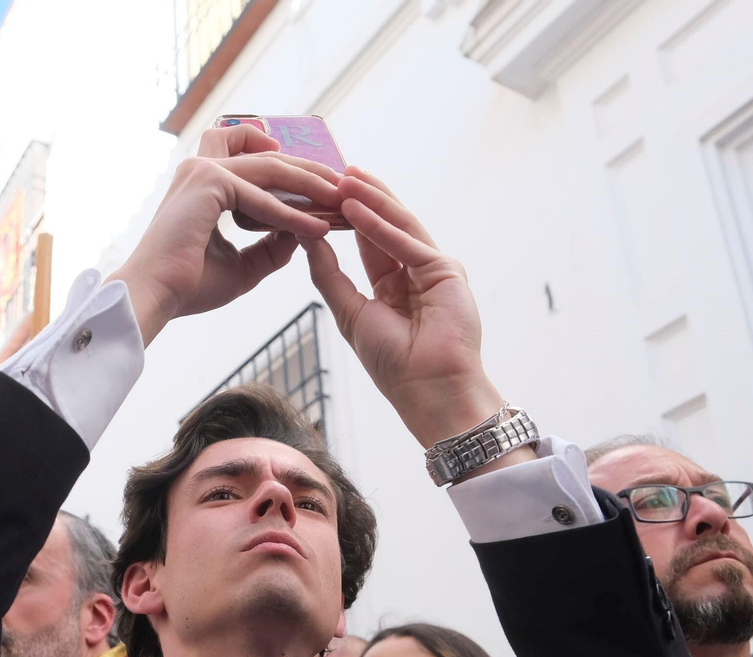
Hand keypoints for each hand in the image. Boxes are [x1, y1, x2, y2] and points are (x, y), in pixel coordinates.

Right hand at [108, 124, 338, 344]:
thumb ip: (271, 247)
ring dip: (309, 183)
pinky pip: (261, 196)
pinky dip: (291, 213)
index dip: (283, 158)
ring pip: (270, 167)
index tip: (314, 176)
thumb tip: (303, 234)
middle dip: (308, 169)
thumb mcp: (243, 265)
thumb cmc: (188, 285)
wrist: (155, 296)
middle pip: (266, 154)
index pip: (248, 154)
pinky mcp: (209, 182)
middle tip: (340, 184)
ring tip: (339, 200)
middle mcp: (201, 169)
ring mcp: (203, 171)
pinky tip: (316, 227)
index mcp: (203, 183)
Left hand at [302, 168, 517, 455]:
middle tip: (335, 170)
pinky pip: (408, 243)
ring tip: (345, 177)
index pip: (368, 240)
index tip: (322, 194)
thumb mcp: (349, 312)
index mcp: (394, 284)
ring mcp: (433, 268)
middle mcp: (415, 271)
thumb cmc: (392, 362)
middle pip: (385, 225)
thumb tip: (307, 238)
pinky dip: (382, 226)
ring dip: (371, 201)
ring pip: (398, 225)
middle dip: (360, 197)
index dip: (345, 217)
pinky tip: (358, 209)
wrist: (427, 389)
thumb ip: (329, 274)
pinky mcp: (445, 271)